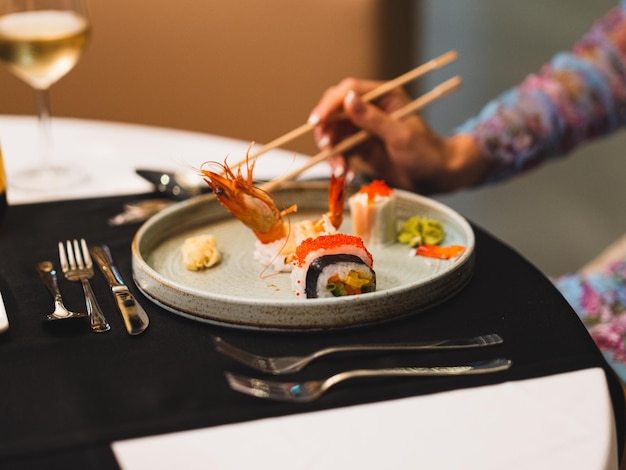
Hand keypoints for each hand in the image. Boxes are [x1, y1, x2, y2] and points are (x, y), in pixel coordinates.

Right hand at [308, 78, 488, 193]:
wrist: (434, 177)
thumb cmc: (425, 152)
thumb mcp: (400, 135)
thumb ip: (373, 118)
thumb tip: (348, 99)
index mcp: (383, 96)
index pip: (349, 91)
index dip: (330, 104)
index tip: (317, 120)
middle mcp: (369, 110)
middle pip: (335, 111)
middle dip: (326, 130)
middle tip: (326, 147)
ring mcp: (362, 130)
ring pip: (334, 134)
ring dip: (332, 152)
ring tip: (340, 170)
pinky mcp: (359, 149)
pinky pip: (340, 152)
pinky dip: (339, 163)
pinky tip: (346, 175)